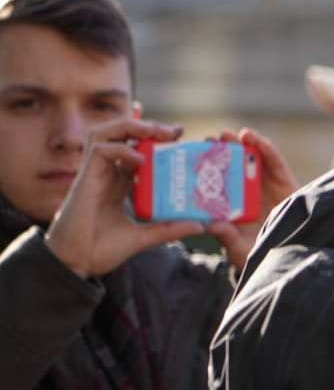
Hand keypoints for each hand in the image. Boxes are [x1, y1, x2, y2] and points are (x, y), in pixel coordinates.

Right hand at [43, 118, 205, 277]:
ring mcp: (94, 173)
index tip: (181, 138)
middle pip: (121, 133)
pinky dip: (120, 149)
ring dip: (131, 127)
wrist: (75, 263)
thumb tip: (201, 225)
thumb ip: (169, 228)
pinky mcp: (84, 179)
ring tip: (157, 133)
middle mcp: (106, 173)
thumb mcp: (144, 236)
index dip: (156, 140)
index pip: (137, 149)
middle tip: (176, 131)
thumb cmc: (101, 249)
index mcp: (118, 182)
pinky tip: (140, 160)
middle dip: (147, 126)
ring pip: (105, 132)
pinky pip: (99, 150)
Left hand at [207, 128, 299, 272]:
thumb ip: (227, 237)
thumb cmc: (260, 251)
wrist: (292, 250)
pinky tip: (256, 141)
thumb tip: (211, 225)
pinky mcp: (283, 178)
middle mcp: (242, 188)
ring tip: (230, 136)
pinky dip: (266, 148)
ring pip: (248, 156)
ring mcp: (262, 181)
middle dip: (218, 149)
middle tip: (209, 141)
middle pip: (227, 163)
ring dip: (238, 142)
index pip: (211, 180)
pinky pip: (274, 160)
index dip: (201, 166)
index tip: (189, 156)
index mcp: (227, 202)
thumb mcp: (239, 248)